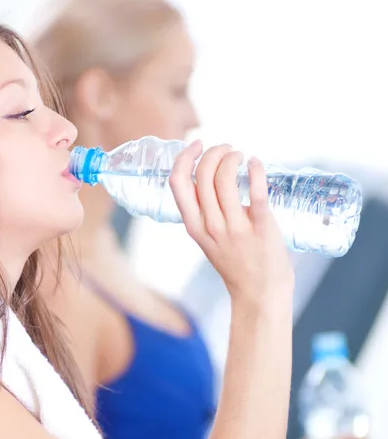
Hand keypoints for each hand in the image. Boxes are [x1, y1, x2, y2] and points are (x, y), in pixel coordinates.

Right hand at [169, 141, 293, 306]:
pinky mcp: (261, 228)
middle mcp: (210, 225)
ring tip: (241, 156)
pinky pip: (255, 193)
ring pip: (225, 179)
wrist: (259, 294)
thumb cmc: (237, 263)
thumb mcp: (209, 239)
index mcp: (194, 226)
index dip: (184, 158)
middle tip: (227, 149)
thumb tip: (215, 178)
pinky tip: (255, 163)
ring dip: (233, 158)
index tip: (197, 144)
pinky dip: (255, 171)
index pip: (178, 184)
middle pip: (203, 175)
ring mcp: (235, 228)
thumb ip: (207, 213)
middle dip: (213, 152)